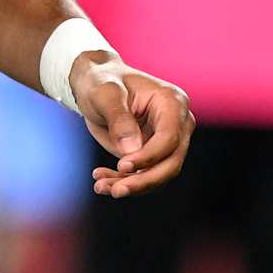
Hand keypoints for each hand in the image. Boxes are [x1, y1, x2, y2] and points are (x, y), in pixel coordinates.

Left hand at [71, 53, 193, 198]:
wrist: (94, 84)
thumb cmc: (101, 81)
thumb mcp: (104, 93)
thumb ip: (118, 118)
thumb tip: (131, 150)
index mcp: (172, 102)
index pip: (170, 137)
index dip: (149, 156)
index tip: (122, 166)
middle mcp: (177, 124)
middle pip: (170, 162)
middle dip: (144, 180)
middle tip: (116, 191)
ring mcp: (167, 141)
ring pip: (158, 174)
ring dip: (131, 185)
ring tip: (101, 186)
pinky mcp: (152, 154)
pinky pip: (144, 175)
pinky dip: (123, 182)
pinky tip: (101, 181)